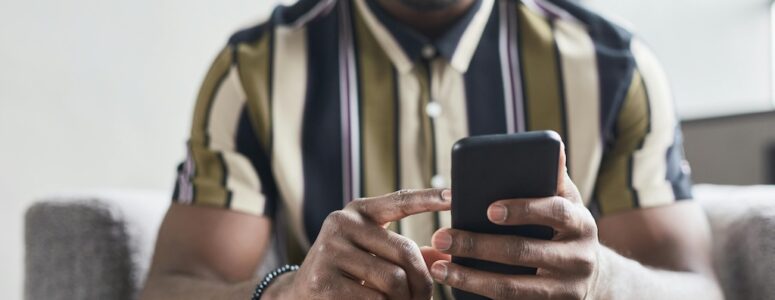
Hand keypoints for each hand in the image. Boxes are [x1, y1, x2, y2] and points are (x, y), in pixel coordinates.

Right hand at [277, 188, 450, 299]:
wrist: (299, 295)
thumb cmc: (346, 273)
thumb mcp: (373, 255)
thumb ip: (406, 253)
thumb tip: (443, 254)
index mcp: (358, 211)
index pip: (399, 201)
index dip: (428, 198)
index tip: (453, 196)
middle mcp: (342, 222)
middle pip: (406, 252)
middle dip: (422, 282)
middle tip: (424, 299)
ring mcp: (330, 250)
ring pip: (393, 280)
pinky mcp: (324, 281)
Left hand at [424, 146, 601, 299]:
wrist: (595, 276)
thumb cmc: (567, 228)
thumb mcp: (568, 202)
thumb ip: (554, 178)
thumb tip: (554, 145)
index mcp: (581, 223)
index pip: (555, 212)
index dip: (524, 210)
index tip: (489, 210)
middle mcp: (579, 258)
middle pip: (524, 252)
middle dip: (477, 246)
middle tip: (442, 237)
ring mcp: (566, 290)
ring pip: (512, 288)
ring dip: (470, 278)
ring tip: (439, 267)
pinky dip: (478, 295)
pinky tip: (454, 285)